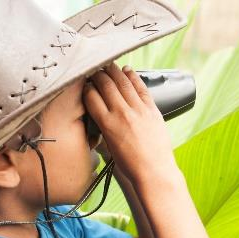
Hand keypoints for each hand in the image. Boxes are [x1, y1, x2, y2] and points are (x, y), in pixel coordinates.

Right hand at [83, 62, 179, 181]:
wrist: (154, 172)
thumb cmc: (131, 165)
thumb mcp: (108, 147)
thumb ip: (103, 129)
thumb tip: (98, 117)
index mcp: (107, 125)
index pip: (91, 97)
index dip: (86, 87)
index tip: (84, 84)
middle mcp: (121, 113)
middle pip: (106, 85)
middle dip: (97, 74)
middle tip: (94, 69)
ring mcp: (138, 110)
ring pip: (123, 82)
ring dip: (114, 71)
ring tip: (108, 65)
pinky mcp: (152, 109)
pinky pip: (141, 87)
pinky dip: (133, 77)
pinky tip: (128, 71)